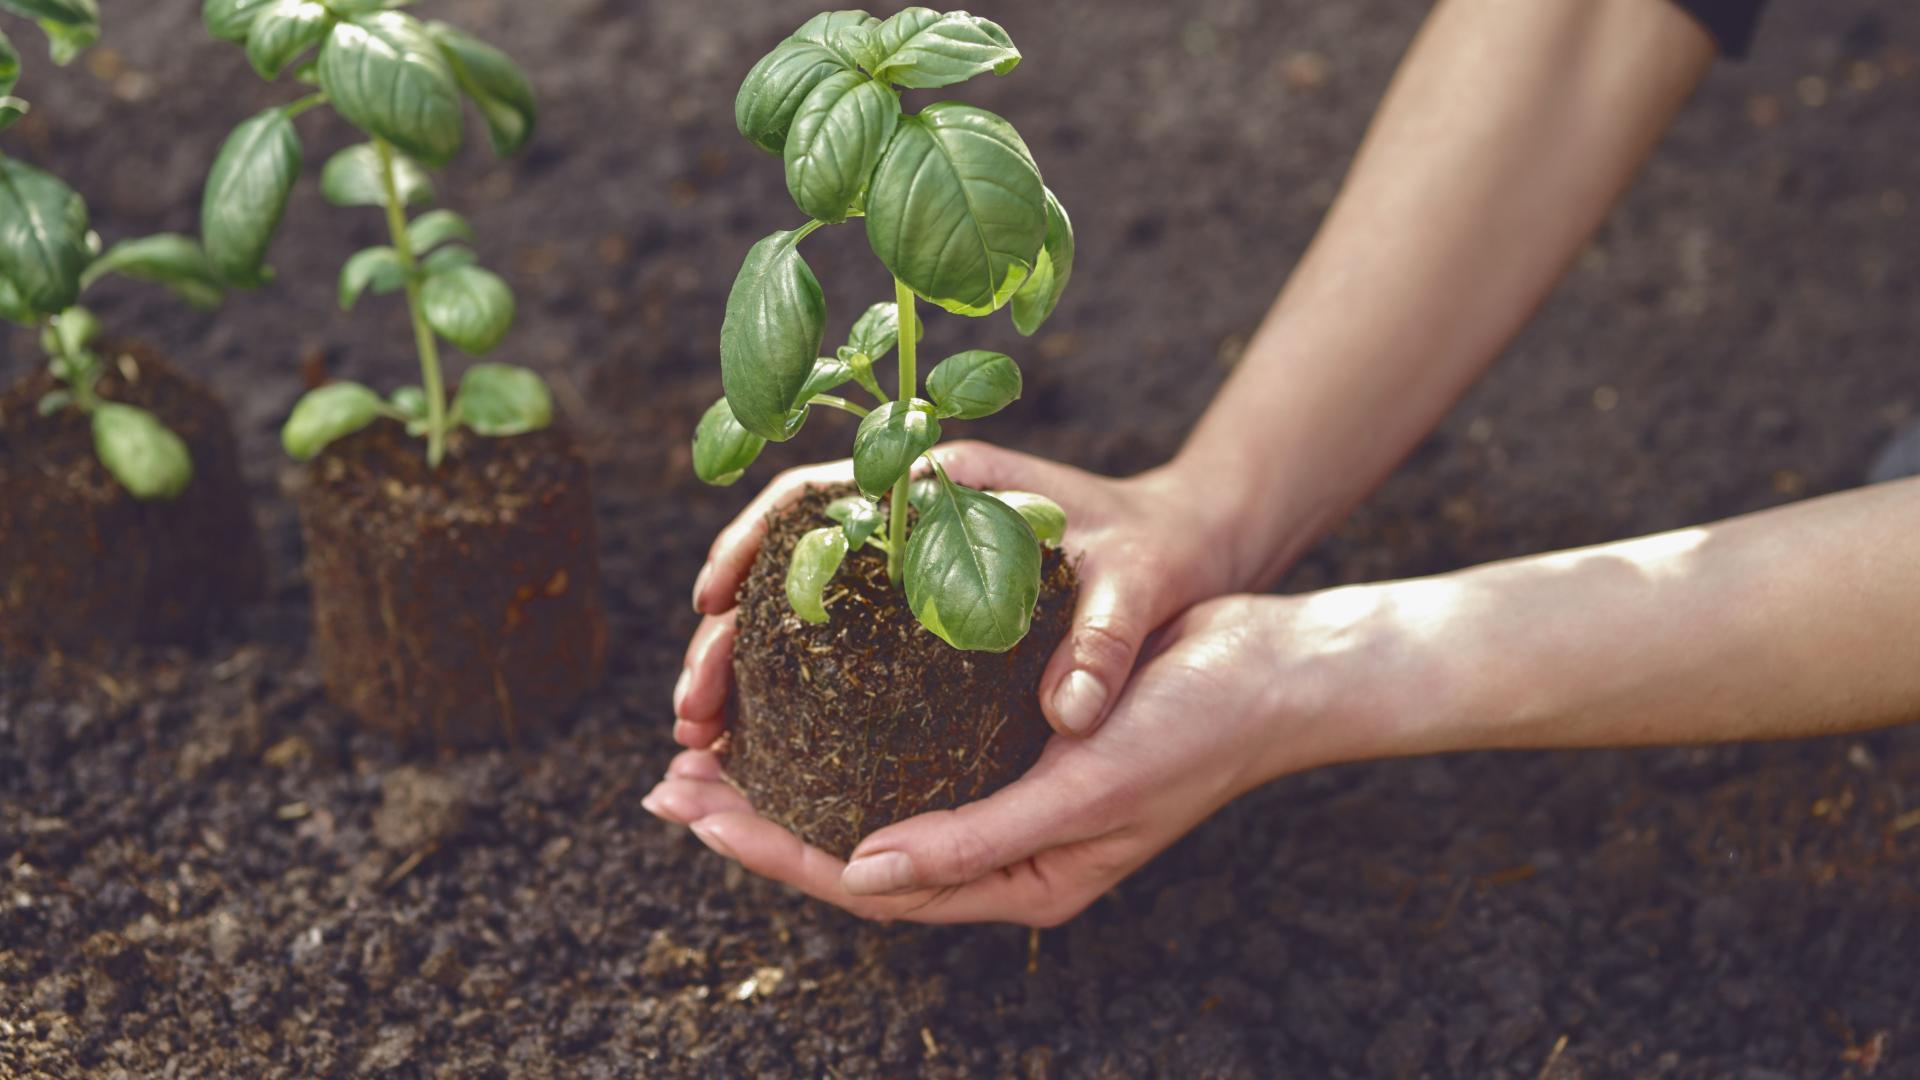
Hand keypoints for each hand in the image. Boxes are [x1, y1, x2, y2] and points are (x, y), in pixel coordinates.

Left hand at [647, 592, 1424, 924]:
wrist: (1268, 666)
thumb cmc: (1191, 728)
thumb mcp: (1084, 790)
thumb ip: (975, 841)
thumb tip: (860, 872)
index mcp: (1021, 884)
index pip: (869, 885)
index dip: (773, 851)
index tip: (693, 807)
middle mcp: (1004, 853)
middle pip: (855, 851)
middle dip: (758, 821)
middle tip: (670, 780)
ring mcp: (1007, 800)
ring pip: (873, 804)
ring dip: (791, 782)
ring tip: (711, 751)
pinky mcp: (1012, 746)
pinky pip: (909, 756)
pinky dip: (845, 739)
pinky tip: (803, 712)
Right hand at [677, 440, 1254, 744]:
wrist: (1192, 544)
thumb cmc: (1161, 552)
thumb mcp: (1137, 585)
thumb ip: (1103, 640)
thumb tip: (1072, 714)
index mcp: (946, 483)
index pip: (817, 496)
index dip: (750, 544)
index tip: (709, 601)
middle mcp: (912, 516)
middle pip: (784, 560)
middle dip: (724, 632)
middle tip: (690, 711)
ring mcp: (912, 561)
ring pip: (799, 604)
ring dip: (744, 665)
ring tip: (706, 738)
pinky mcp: (924, 605)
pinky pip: (837, 636)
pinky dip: (793, 682)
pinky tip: (769, 739)